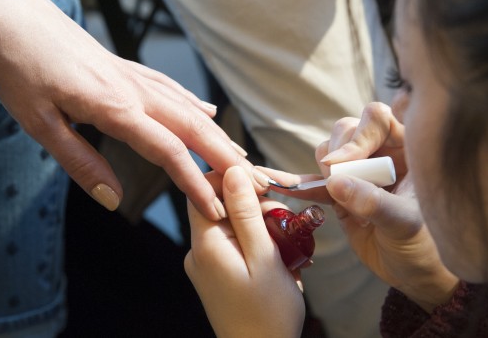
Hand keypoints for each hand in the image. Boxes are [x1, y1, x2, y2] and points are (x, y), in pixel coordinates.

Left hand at [0, 0, 264, 219]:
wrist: (9, 15)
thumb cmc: (18, 64)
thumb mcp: (39, 122)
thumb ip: (80, 162)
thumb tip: (112, 199)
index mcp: (115, 107)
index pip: (169, 151)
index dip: (195, 183)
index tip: (213, 208)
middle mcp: (134, 90)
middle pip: (193, 128)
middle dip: (224, 158)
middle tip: (249, 181)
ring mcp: (135, 77)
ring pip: (188, 109)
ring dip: (217, 135)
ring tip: (238, 156)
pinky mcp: (128, 69)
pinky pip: (172, 90)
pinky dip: (195, 106)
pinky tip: (208, 114)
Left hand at [185, 167, 304, 337]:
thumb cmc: (268, 313)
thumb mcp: (264, 257)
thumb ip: (246, 213)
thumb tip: (232, 172)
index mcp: (206, 245)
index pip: (202, 190)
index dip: (231, 178)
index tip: (265, 185)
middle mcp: (199, 251)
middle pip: (221, 206)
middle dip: (255, 206)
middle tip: (286, 221)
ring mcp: (206, 264)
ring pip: (232, 224)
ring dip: (261, 225)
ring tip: (288, 246)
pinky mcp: (217, 273)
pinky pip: (235, 244)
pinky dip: (258, 242)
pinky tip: (280, 255)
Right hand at [317, 102, 458, 311]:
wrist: (413, 272)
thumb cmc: (424, 244)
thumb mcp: (406, 223)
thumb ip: (374, 202)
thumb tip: (336, 182)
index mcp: (407, 148)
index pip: (377, 119)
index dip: (358, 136)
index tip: (344, 164)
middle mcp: (381, 154)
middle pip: (347, 130)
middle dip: (338, 153)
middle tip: (337, 181)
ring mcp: (358, 173)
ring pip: (329, 152)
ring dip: (323, 169)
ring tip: (332, 195)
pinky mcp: (339, 193)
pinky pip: (315, 182)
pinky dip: (300, 185)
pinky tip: (281, 185)